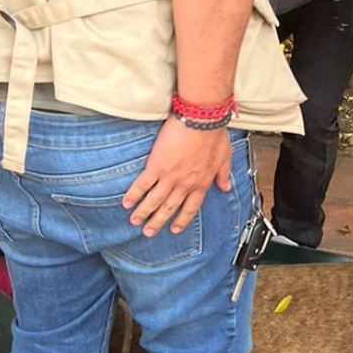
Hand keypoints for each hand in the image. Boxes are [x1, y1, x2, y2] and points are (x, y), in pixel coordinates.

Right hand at [121, 118, 232, 236]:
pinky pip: (142, 185)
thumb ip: (223, 174)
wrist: (201, 120)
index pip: (190, 208)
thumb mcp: (225, 156)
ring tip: (135, 221)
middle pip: (169, 208)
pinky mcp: (156, 166)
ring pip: (154, 201)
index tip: (175, 229)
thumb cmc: (213, 133)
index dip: (182, 220)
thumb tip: (225, 187)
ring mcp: (170, 177)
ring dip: (143, 213)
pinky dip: (134, 195)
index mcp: (201, 183)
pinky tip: (126, 202)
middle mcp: (185, 184)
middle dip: (157, 222)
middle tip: (149, 232)